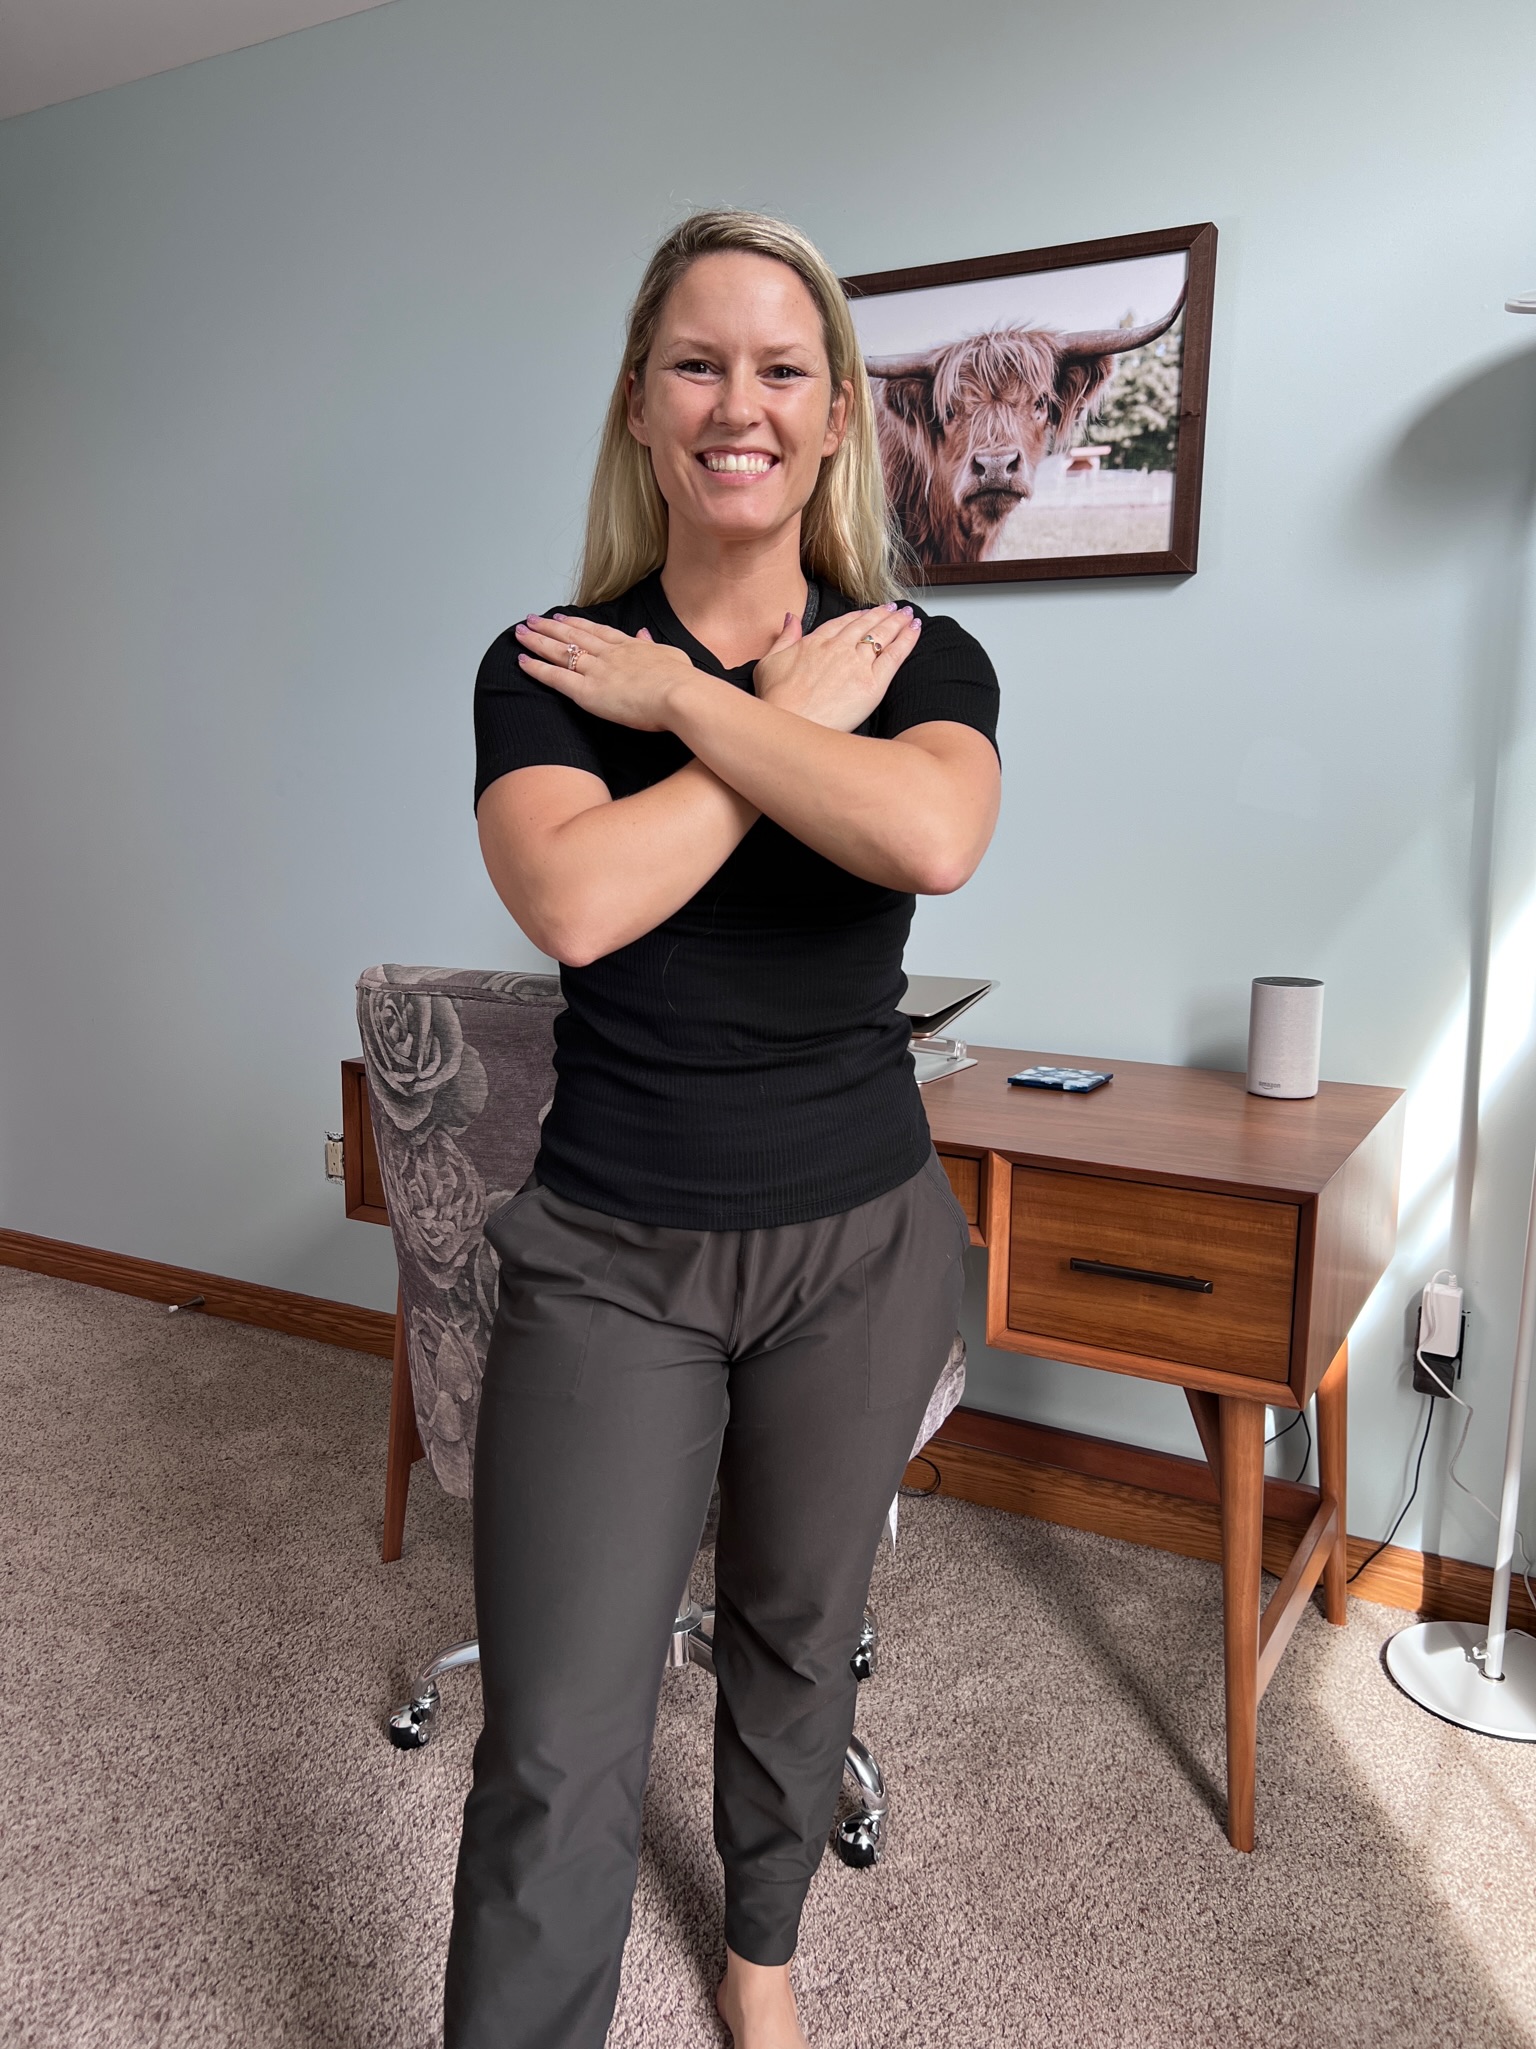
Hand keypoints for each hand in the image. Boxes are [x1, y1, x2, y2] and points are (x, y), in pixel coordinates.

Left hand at [515, 615, 694, 730]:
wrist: (681, 694)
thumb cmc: (684, 682)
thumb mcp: (671, 655)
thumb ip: (653, 645)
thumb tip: (645, 633)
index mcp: (630, 647)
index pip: (597, 631)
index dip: (577, 623)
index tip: (563, 617)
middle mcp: (609, 654)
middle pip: (573, 635)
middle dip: (550, 626)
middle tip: (532, 619)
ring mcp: (597, 670)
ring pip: (559, 651)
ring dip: (537, 640)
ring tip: (520, 632)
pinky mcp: (588, 692)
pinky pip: (555, 677)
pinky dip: (537, 668)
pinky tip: (521, 661)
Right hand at [752, 602, 919, 731]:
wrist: (791, 726)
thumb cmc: (776, 702)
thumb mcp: (768, 663)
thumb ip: (784, 637)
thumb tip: (790, 618)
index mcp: (815, 642)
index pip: (842, 623)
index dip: (858, 616)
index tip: (867, 612)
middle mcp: (838, 648)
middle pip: (865, 625)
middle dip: (882, 614)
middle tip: (894, 608)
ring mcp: (857, 664)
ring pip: (882, 635)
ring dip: (898, 622)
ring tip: (907, 615)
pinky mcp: (872, 684)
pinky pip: (895, 655)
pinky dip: (907, 639)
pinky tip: (915, 629)